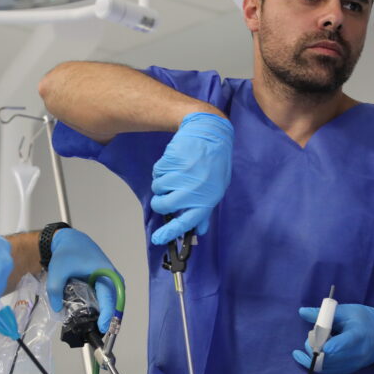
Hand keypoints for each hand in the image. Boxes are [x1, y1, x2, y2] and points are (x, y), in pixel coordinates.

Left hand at [45, 228, 119, 332]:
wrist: (68, 239)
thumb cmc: (66, 253)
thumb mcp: (57, 271)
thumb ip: (55, 291)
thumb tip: (58, 310)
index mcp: (105, 273)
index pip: (110, 298)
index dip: (107, 315)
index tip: (101, 328)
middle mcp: (111, 276)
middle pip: (114, 301)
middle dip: (108, 317)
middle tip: (98, 333)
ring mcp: (108, 278)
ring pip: (111, 299)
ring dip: (105, 313)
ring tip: (96, 327)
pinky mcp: (103, 280)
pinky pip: (106, 296)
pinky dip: (102, 306)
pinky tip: (94, 315)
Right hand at [150, 112, 232, 243]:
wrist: (210, 133)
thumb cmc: (214, 163)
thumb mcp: (216, 189)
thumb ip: (205, 210)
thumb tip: (199, 231)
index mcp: (207, 199)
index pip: (186, 222)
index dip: (170, 233)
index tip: (157, 239)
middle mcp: (194, 189)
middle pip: (164, 206)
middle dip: (159, 203)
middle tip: (163, 197)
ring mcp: (182, 175)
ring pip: (158, 188)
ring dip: (161, 183)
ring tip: (175, 174)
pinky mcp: (172, 161)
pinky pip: (157, 172)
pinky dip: (161, 170)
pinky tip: (173, 163)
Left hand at [292, 304, 373, 373]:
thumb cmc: (363, 319)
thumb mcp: (345, 311)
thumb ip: (323, 313)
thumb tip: (302, 312)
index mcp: (358, 335)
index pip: (345, 342)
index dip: (333, 345)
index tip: (322, 346)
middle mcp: (357, 353)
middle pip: (331, 356)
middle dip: (314, 346)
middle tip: (311, 334)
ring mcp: (353, 364)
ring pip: (327, 366)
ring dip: (313, 354)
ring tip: (311, 341)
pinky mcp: (348, 370)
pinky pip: (328, 370)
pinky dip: (315, 363)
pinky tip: (304, 355)